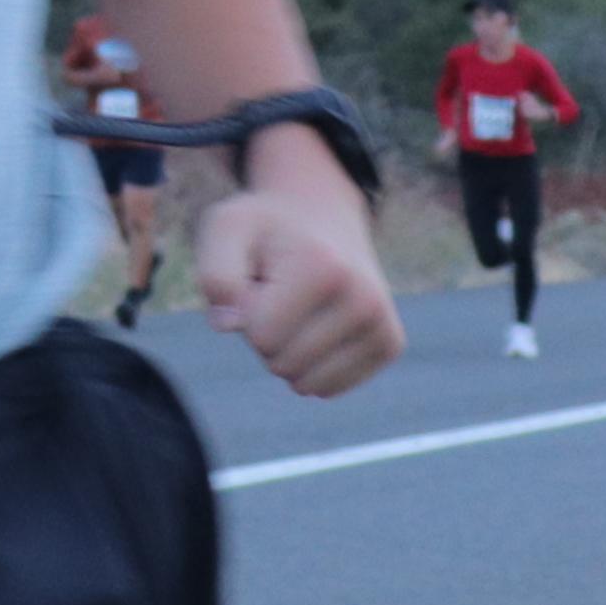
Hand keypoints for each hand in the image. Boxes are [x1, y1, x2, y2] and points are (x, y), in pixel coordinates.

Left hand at [197, 159, 400, 395]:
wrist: (322, 215)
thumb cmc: (265, 228)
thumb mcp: (226, 229)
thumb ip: (216, 274)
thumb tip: (228, 325)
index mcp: (323, 269)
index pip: (261, 336)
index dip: (246, 312)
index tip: (261, 277)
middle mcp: (364, 299)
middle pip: (282, 363)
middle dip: (265, 334)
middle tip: (280, 292)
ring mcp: (382, 325)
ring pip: (306, 384)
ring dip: (288, 352)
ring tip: (298, 308)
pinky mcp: (389, 345)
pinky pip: (329, 389)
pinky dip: (312, 366)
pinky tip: (319, 325)